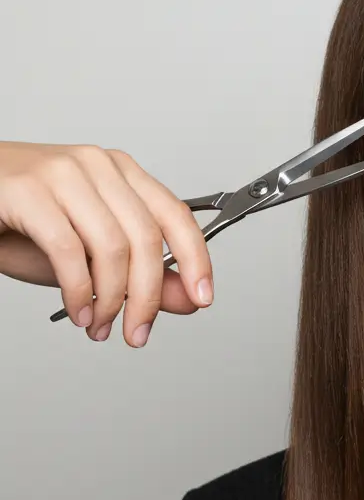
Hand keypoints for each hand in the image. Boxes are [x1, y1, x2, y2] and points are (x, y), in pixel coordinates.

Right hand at [0, 141, 212, 344]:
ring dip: (110, 300)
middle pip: (147, 239)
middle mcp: (97, 166)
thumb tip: (191, 298)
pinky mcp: (27, 189)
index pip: (176, 216)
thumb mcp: (95, 258)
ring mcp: (63, 172)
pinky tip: (79, 311)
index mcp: (121, 174)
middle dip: (147, 297)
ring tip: (100, 326)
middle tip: (137, 332)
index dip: (197, 259)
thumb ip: (147, 276)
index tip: (204, 297)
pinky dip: (78, 291)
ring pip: (112, 248)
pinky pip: (69, 251)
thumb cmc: (23, 225)